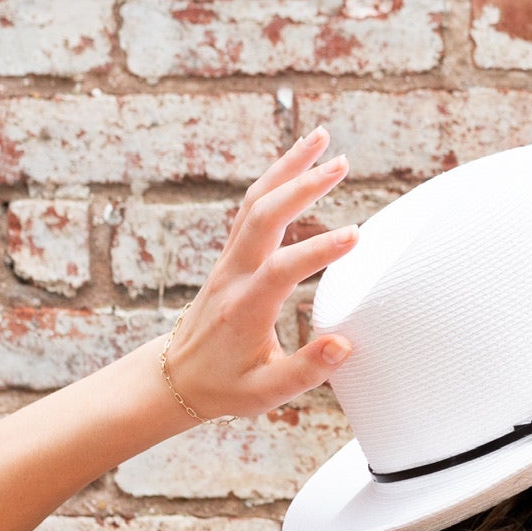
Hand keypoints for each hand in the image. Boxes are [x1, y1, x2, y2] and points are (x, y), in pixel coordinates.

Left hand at [160, 129, 358, 421]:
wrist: (176, 377)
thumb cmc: (225, 387)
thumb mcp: (266, 392)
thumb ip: (307, 370)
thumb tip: (345, 344)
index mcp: (245, 307)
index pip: (281, 269)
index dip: (317, 251)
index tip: (355, 237)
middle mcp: (234, 275)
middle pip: (263, 216)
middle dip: (301, 185)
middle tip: (341, 162)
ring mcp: (230, 260)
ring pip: (255, 200)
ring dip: (288, 167)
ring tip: (322, 138)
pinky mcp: (232, 255)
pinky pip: (252, 207)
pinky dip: (276, 179)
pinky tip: (298, 163)